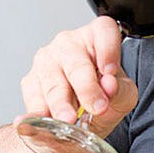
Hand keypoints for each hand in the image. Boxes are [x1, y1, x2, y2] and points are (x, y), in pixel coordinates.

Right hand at [19, 16, 138, 135]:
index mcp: (96, 37)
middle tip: (96, 107)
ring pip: (53, 81)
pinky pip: (33, 96)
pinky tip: (44, 122)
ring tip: (69, 119)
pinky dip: (39, 112)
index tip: (110, 71)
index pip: (103, 30)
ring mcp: (47, 60)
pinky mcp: (31, 81)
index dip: (108, 49)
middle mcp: (69, 44)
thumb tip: (109, 86)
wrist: (79, 119)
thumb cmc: (102, 97)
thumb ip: (121, 91)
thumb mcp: (122, 96)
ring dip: (61, 103)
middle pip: (76, 62)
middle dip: (86, 88)